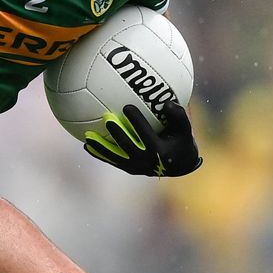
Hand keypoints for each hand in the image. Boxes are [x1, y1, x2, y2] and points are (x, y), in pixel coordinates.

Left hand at [84, 101, 201, 176]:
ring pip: (115, 156)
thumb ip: (179, 116)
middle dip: (117, 132)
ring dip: (101, 147)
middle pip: (128, 145)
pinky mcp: (129, 169)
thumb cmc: (181, 141)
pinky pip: (112, 160)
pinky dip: (99, 154)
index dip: (136, 120)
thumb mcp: (185, 129)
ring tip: (87, 137)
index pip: (145, 134)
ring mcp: (136, 167)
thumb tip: (168, 103)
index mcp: (159, 151)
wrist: (178, 165)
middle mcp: (146, 161)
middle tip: (106, 118)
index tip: (127, 106)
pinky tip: (87, 145)